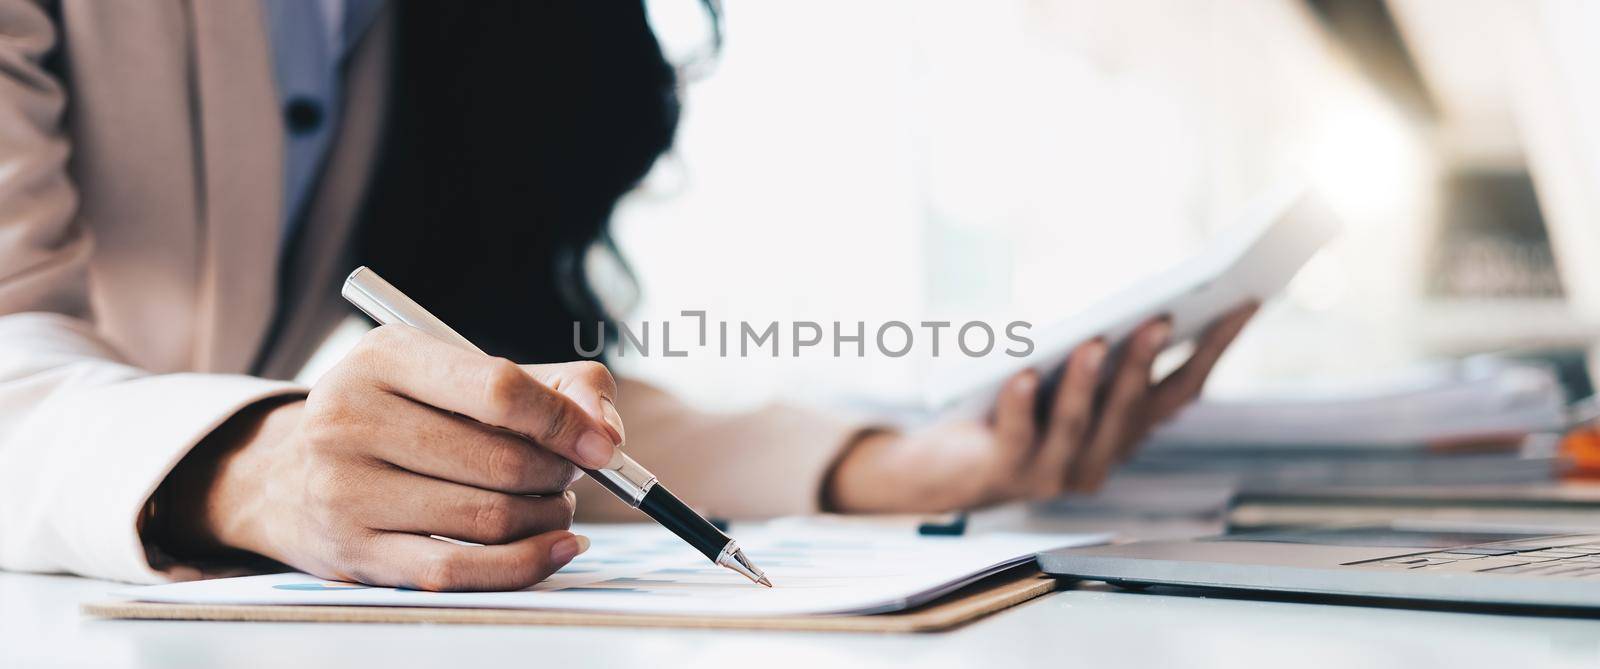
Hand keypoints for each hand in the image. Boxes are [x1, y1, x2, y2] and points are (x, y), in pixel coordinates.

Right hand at [155, 324, 626, 590]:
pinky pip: (459, 571)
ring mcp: (345, 489)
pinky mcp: (353, 551)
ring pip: (487, 517)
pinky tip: (554, 547)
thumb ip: (551, 385)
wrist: (292, 475)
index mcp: (385, 356)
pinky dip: (524, 564)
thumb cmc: (402, 416)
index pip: (498, 388)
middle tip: (570, 475)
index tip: (602, 445)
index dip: (564, 421)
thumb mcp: (458, 372)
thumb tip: (606, 434)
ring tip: (554, 506)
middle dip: (557, 474)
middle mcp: (351, 418)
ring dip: (546, 518)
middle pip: (499, 461)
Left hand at [825, 303, 1256, 512]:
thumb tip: (1136, 301)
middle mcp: (1097, 459)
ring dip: (1087, 381)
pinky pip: (1017, 435)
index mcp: (1123, 433)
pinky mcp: (1004, 472)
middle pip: (1133, 409)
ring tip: (1092, 340)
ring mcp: (1052, 472)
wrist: (941, 469)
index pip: (1181, 390)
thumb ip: (1100, 352)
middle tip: (1160, 319)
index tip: (1241, 302)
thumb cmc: (1008, 407)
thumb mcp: (1062, 375)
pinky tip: (1022, 373)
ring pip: (1078, 424)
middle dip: (1146, 362)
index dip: (1215, 348)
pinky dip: (1020, 403)